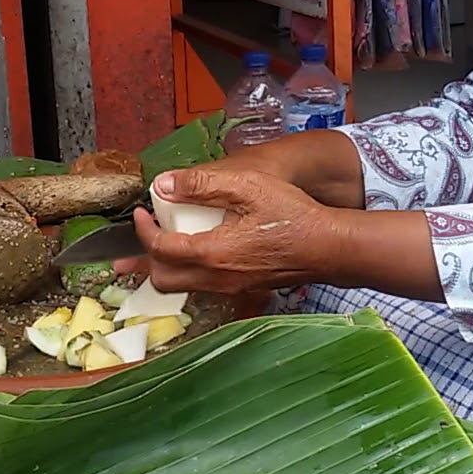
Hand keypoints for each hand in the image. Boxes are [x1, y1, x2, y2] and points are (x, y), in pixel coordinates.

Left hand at [113, 167, 340, 294]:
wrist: (330, 247)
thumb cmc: (293, 215)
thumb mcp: (247, 186)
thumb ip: (201, 184)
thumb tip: (163, 185)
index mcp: (212, 253)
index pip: (159, 248)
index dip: (142, 229)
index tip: (142, 212)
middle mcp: (216, 278)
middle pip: (162, 280)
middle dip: (147, 257)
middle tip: (150, 232)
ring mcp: (229, 288)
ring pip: (182, 287)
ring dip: (168, 266)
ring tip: (168, 240)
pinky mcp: (242, 289)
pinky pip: (202, 287)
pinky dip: (189, 271)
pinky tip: (199, 249)